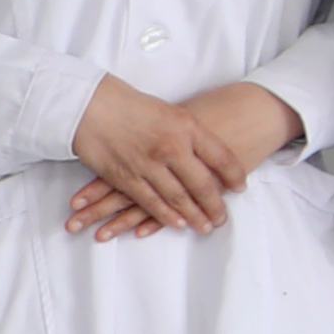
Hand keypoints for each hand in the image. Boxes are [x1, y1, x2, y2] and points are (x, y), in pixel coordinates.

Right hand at [72, 75, 290, 236]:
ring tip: (206, 227)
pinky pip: (150, 202)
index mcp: (187, 128)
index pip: (222, 157)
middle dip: (215, 205)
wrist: (91, 105)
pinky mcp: (126, 177)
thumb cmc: (135, 106)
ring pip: (178, 198)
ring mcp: (149, 165)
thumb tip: (212, 156)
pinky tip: (178, 224)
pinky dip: (165, 216)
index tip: (241, 187)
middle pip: (202, 184)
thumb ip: (192, 134)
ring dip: (193, 216)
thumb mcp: (173, 113)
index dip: (234, 175)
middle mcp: (172, 148)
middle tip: (222, 218)